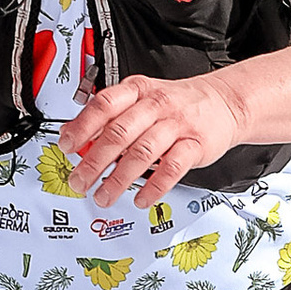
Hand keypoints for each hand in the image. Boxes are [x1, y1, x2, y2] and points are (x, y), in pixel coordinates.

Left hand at [60, 68, 265, 208]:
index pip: (104, 105)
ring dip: (118, 179)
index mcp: (137, 90)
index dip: (81, 127)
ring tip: (104, 196)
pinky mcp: (196, 145)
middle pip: (118, 133)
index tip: (66, 146)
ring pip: (142, 153)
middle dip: (94, 162)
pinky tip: (141, 198)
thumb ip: (110, 116)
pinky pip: (171, 168)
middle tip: (79, 181)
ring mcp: (177, 125)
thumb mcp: (141, 99)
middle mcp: (155, 105)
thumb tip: (74, 136)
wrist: (224, 102)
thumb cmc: (177, 104)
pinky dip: (154, 187)